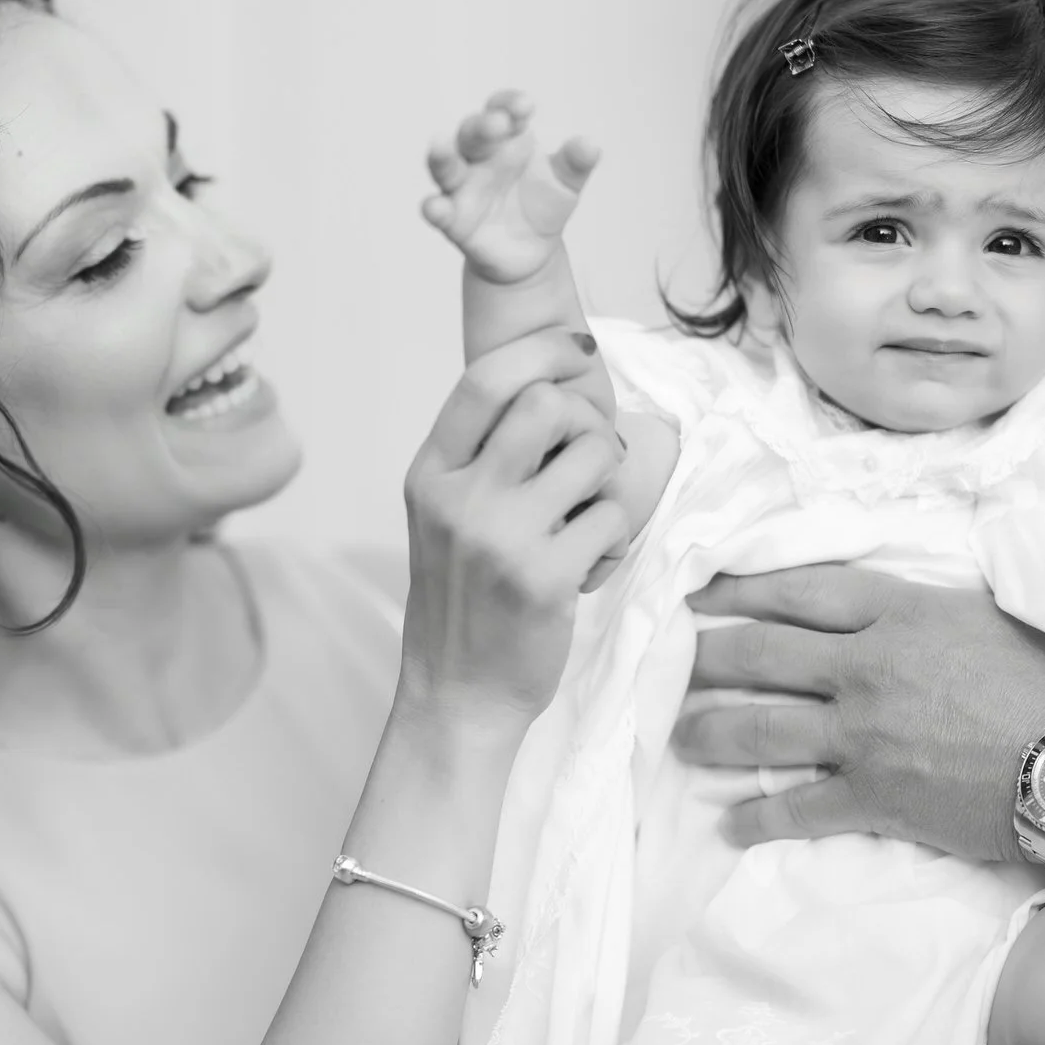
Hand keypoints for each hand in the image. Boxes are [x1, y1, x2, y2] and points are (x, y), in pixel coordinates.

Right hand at [400, 328, 629, 727]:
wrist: (457, 694)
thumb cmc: (462, 600)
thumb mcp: (444, 515)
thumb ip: (481, 455)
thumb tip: (551, 387)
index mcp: (431, 474)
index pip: (484, 379)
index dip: (541, 350)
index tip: (579, 350)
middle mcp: (459, 498)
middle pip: (548, 404)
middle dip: (587, 423)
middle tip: (588, 462)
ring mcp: (501, 538)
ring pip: (593, 456)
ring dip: (608, 484)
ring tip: (585, 521)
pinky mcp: (545, 579)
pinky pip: (613, 520)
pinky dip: (613, 541)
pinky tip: (585, 569)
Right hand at [421, 89, 600, 284]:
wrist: (531, 252)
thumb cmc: (543, 205)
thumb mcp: (566, 183)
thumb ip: (575, 163)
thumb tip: (590, 145)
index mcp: (507, 139)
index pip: (503, 110)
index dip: (510, 104)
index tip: (527, 106)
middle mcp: (479, 158)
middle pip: (472, 134)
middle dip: (482, 126)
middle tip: (498, 123)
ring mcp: (463, 189)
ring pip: (446, 167)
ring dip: (442, 156)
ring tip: (439, 143)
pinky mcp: (454, 222)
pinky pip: (440, 212)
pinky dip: (434, 209)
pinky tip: (435, 207)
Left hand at [673, 565, 1044, 860]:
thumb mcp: (987, 615)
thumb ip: (920, 607)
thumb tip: (879, 607)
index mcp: (897, 610)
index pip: (796, 591)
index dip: (737, 590)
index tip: (698, 593)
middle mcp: (867, 666)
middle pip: (760, 655)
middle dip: (704, 658)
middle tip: (669, 664)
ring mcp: (866, 734)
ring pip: (760, 729)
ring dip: (710, 733)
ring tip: (678, 739)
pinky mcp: (876, 796)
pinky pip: (797, 807)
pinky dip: (756, 817)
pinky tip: (729, 823)